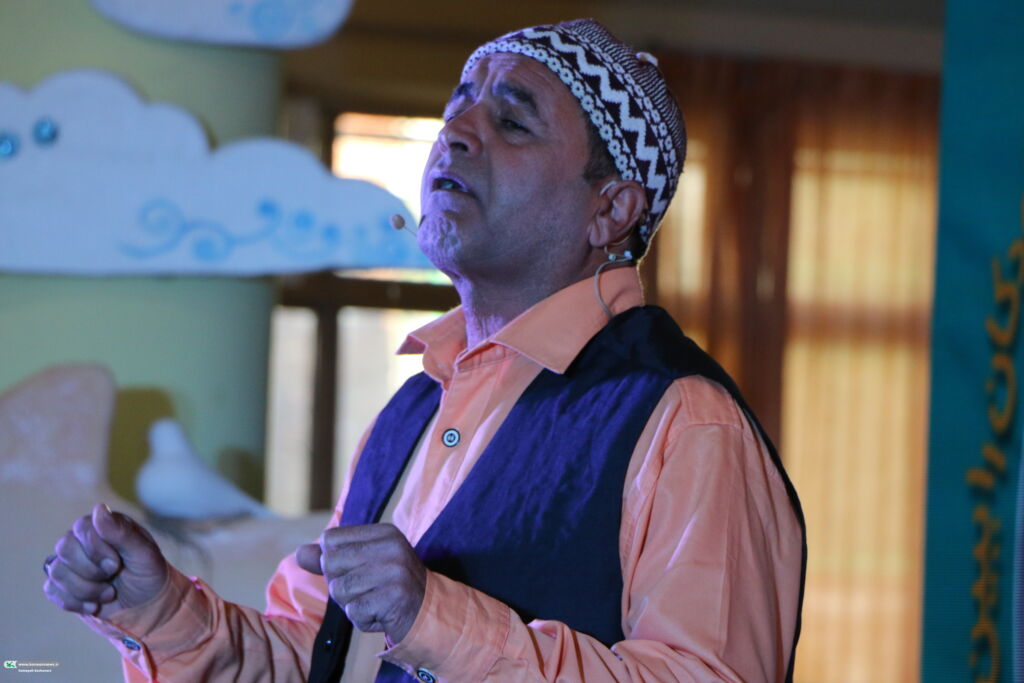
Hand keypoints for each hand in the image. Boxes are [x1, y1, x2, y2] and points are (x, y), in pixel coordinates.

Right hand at [43, 503, 168, 619]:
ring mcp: (70, 563)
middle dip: (92, 570)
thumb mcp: (144, 554)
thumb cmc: (148, 574)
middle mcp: (82, 541)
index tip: (117, 564)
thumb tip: (98, 508)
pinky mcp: (62, 585)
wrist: (146, 605)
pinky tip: (95, 605)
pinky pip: (51, 590)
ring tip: (109, 593)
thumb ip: (122, 532)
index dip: (96, 550)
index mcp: (103, 526)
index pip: (82, 527)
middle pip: (65, 548)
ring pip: (57, 571)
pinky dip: (76, 602)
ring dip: (87, 589)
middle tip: (113, 575)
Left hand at [295, 523, 425, 642]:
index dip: (333, 560)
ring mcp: (395, 572)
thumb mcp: (364, 564)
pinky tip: (380, 615)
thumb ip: (330, 558)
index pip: (330, 539)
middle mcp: (391, 547)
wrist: (427, 613)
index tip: (357, 570)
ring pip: (339, 590)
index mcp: (384, 532)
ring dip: (351, 604)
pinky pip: (353, 611)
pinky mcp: (393, 598)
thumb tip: (299, 553)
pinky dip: (361, 619)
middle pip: (330, 563)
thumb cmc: (389, 586)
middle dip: (340, 583)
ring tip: (373, 601)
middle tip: (365, 589)